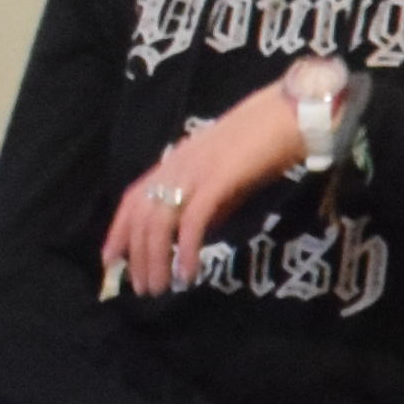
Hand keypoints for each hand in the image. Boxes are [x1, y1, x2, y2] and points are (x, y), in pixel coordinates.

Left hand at [104, 89, 305, 298]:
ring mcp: (194, 173)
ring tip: (160, 288)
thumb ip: (209, 204)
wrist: (291, 114)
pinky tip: (188, 274)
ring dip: (155, 260)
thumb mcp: (228, 178)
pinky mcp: (216, 181)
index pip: (132, 200)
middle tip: (142, 289)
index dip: (118, 232)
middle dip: (137, 257)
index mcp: (175, 163)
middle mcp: (176, 168)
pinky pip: (191, 222)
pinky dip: (186, 252)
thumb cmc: (265, 144)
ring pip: (159, 223)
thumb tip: (195, 236)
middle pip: (141, 217)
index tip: (112, 261)